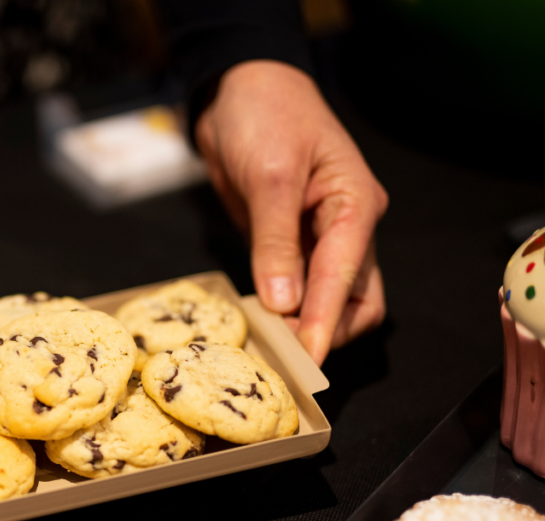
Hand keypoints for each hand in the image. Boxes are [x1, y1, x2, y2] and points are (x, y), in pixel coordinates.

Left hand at [195, 60, 388, 364]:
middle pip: (355, 300)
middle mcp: (346, 227)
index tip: (306, 357)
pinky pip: (297, 287)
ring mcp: (319, 237)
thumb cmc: (265, 114)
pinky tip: (260, 321)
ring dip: (304, 324)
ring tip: (270, 345)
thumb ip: (276, 240)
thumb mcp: (270, 175)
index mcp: (355, 205)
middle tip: (286, 356)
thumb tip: (283, 301)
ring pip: (329, 299)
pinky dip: (284, 309)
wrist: (239, 90)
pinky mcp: (290, 244)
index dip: (324, 320)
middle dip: (326, 331)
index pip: (347, 276)